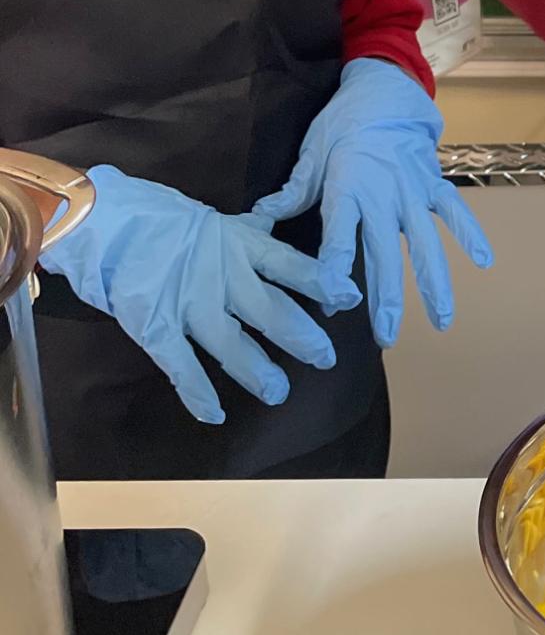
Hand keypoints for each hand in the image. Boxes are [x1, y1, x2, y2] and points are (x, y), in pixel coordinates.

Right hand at [40, 166, 359, 425]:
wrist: (104, 220)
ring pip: (232, 343)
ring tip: (278, 392)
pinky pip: (181, 365)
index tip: (349, 298)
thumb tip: (276, 224)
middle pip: (271, 310)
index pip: (290, 264)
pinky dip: (198, 393)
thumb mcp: (216, 220)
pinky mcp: (156, 325)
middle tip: (325, 358)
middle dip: (301, 337)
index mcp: (239, 244)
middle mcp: (223, 274)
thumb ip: (249, 231)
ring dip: (257, 371)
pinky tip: (215, 415)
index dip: (320, 282)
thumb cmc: (162, 219)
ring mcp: (190, 302)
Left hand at [253, 58, 492, 344]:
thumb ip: (293, 190)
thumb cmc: (342, 122)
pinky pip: (455, 211)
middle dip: (386, 298)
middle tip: (388, 336)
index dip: (336, 275)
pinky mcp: (433, 183)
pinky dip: (471, 233)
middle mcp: (382, 196)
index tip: (334, 306)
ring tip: (442, 320)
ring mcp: (413, 191)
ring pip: (426, 244)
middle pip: (385, 255)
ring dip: (435, 283)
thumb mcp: (312, 152)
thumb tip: (258, 216)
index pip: (339, 240)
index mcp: (347, 190)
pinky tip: (484, 261)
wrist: (383, 88)